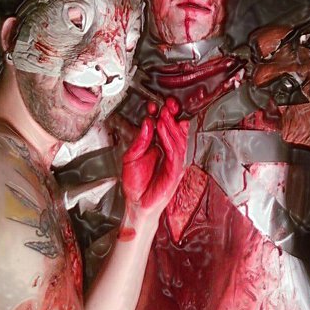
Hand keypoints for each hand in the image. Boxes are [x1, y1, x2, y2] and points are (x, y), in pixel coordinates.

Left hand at [122, 98, 188, 216]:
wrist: (137, 204)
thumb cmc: (136, 184)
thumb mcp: (131, 157)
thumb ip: (139, 141)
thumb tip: (147, 123)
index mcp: (159, 148)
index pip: (164, 128)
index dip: (162, 116)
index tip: (156, 105)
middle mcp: (168, 153)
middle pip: (175, 131)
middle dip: (172, 116)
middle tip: (167, 105)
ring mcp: (174, 162)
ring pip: (178, 140)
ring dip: (171, 125)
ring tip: (164, 114)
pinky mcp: (175, 171)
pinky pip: (175, 153)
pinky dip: (170, 140)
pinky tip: (163, 130)